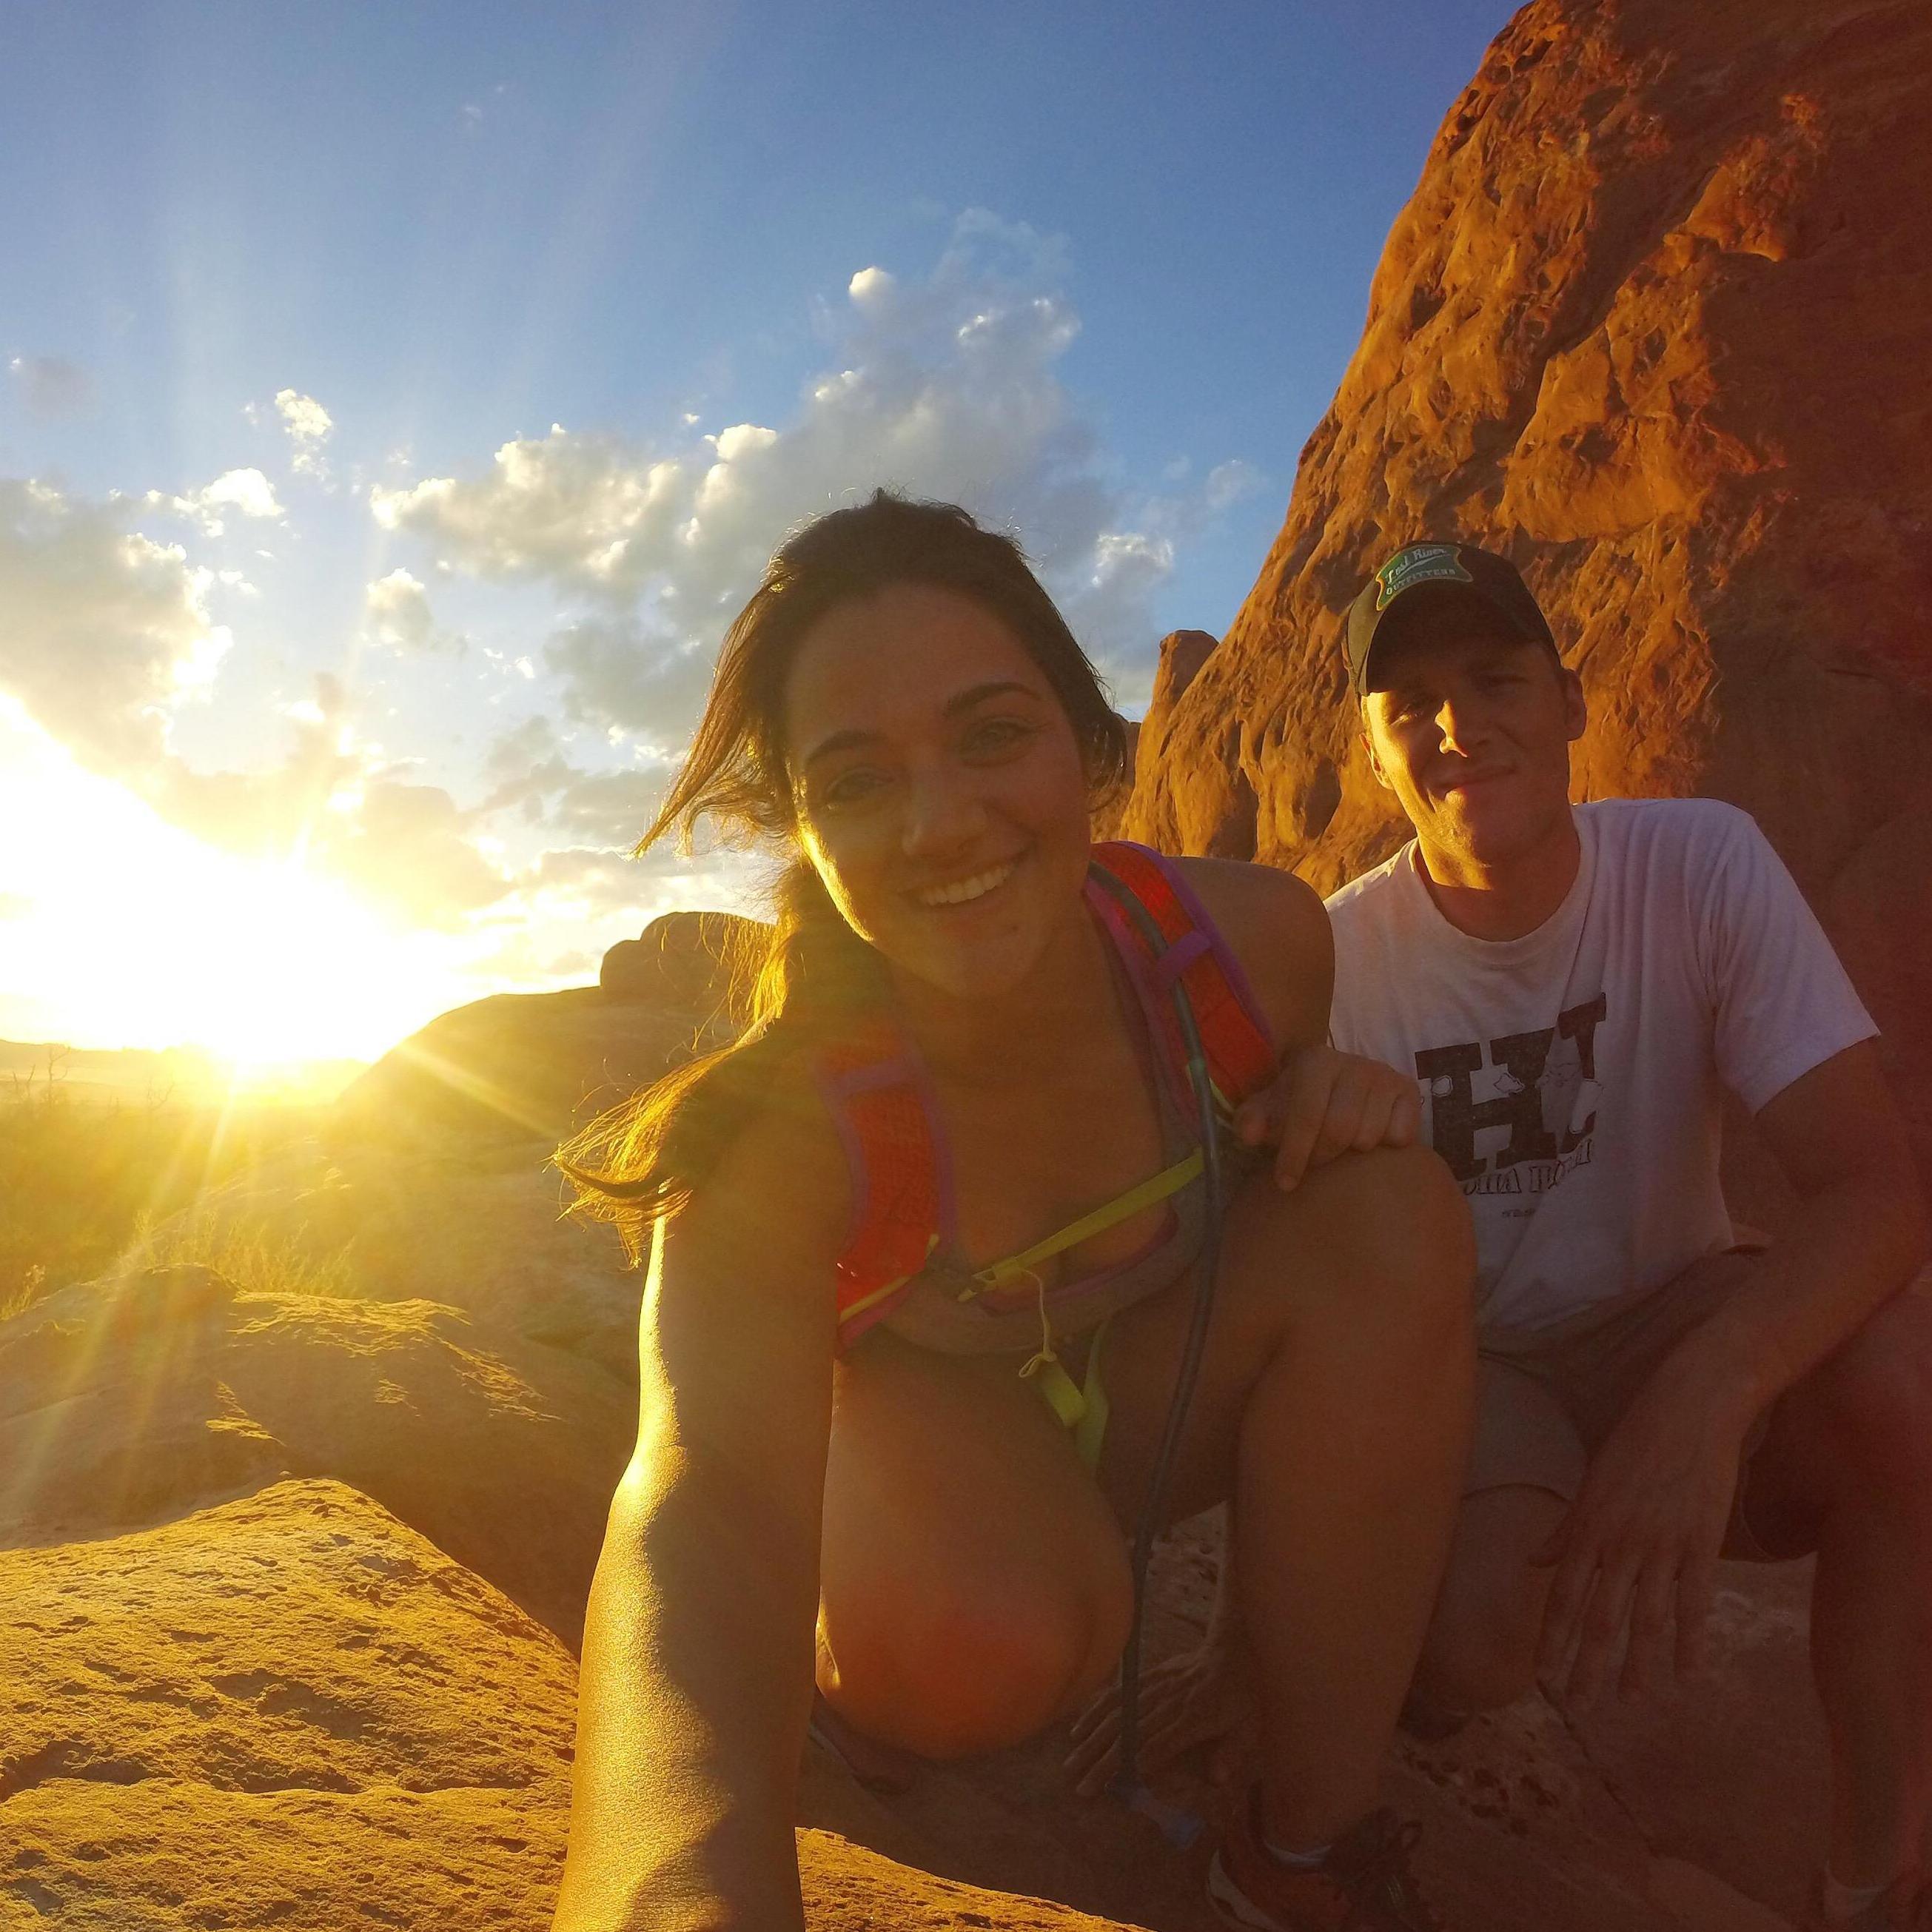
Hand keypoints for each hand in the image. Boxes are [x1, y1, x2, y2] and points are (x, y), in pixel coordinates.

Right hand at [1063, 1638, 1255, 1796]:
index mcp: (1194, 1718)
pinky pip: (1120, 1692)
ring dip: (1094, 1737)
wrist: (1234, 1648)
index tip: (1109, 1787)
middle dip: (1102, 1760)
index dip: (1131, 1766)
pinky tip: (1080, 1726)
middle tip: (1079, 1784)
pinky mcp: (1151, 1675)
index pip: (1156, 1746)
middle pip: (1130, 1734)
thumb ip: (1232, 1751)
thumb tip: (1218, 1780)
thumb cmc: (1244, 1695)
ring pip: (1119, 1714)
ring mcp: (1157, 1687)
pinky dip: (1098, 1708)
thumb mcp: (1251, 1726)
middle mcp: (1170, 1703)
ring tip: (1072, 1760)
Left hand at [1232, 1044, 1420, 1190]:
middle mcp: (1355, 1063)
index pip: (1307, 1114)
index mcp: (1316, 1061)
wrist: (1336, 1086)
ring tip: (1339, 1149)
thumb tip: (1249, 1134)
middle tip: (1314, 1166)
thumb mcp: (1269, 1109)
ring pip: (1369, 1137)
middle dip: (1322, 1156)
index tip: (1285, 1183)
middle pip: (1341, 1129)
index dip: (1294, 1152)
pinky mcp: (1410, 1091)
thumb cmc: (1298, 1102)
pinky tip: (1369, 1140)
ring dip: (1351, 1154)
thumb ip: (1252, 1120)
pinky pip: (1401, 1136)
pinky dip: (1384, 1147)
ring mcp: (1385, 1076)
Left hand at [1533, 1350, 1755, 1705]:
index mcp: (1588, 1523)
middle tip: (1578, 1705)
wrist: (1691, 1405)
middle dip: (1586, 1663)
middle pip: (1599, 1614)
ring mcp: (1661, 1543)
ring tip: (1628, 1700)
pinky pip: (1694, 1602)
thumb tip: (1534, 1560)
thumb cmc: (1638, 1438)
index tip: (1544, 1675)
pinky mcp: (1701, 1542)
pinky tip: (1688, 1674)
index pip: (1564, 1593)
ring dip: (1635, 1663)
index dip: (1554, 1637)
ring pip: (1644, 1617)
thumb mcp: (1593, 1479)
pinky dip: (1690, 1641)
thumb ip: (1566, 1526)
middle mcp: (1618, 1539)